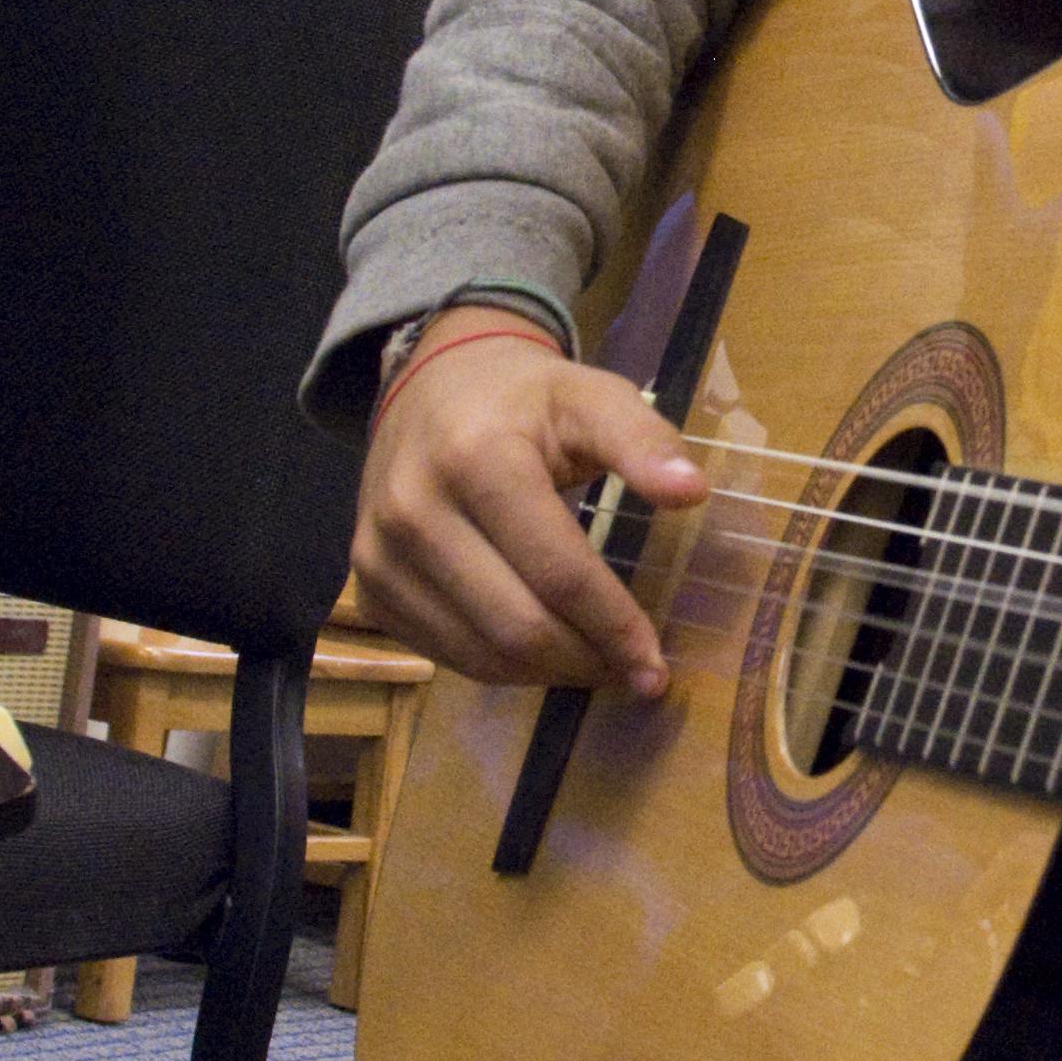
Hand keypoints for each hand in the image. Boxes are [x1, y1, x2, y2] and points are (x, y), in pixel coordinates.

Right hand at [351, 309, 705, 694]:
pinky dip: (501, 667)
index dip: (614, 627)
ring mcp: (380, 556)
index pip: (558, 572)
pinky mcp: (369, 588)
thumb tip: (692, 492)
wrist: (431, 387)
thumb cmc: (525, 399)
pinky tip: (543, 651)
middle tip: (633, 671)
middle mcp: (414, 511)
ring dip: (548, 674)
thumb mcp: (591, 397)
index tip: (657, 665)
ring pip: (479, 655)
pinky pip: (446, 655)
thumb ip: (643, 440)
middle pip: (516, 627)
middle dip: (586, 661)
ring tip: (595, 663)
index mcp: (475, 458)